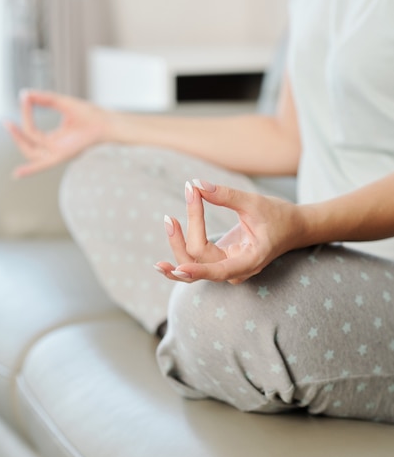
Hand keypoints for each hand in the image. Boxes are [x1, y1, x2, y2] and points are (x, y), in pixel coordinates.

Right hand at [4, 90, 108, 176]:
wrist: (105, 121)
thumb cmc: (90, 114)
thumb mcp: (62, 103)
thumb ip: (44, 98)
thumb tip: (25, 94)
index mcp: (55, 139)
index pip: (32, 132)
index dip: (26, 115)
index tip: (24, 99)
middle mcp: (55, 148)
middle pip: (28, 146)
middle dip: (16, 135)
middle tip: (6, 123)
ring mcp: (58, 153)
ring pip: (31, 152)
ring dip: (19, 140)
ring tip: (9, 125)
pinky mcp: (63, 155)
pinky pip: (42, 164)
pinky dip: (30, 169)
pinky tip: (17, 174)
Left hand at [155, 180, 303, 283]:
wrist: (294, 227)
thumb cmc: (279, 215)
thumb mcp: (254, 203)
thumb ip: (225, 195)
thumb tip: (195, 185)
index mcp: (249, 260)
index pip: (219, 270)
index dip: (199, 270)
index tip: (178, 268)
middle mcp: (235, 270)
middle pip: (199, 260)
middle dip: (184, 236)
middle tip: (178, 207)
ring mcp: (226, 268)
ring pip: (192, 263)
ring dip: (177, 244)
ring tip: (168, 221)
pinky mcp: (220, 261)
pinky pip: (194, 262)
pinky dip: (179, 255)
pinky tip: (162, 264)